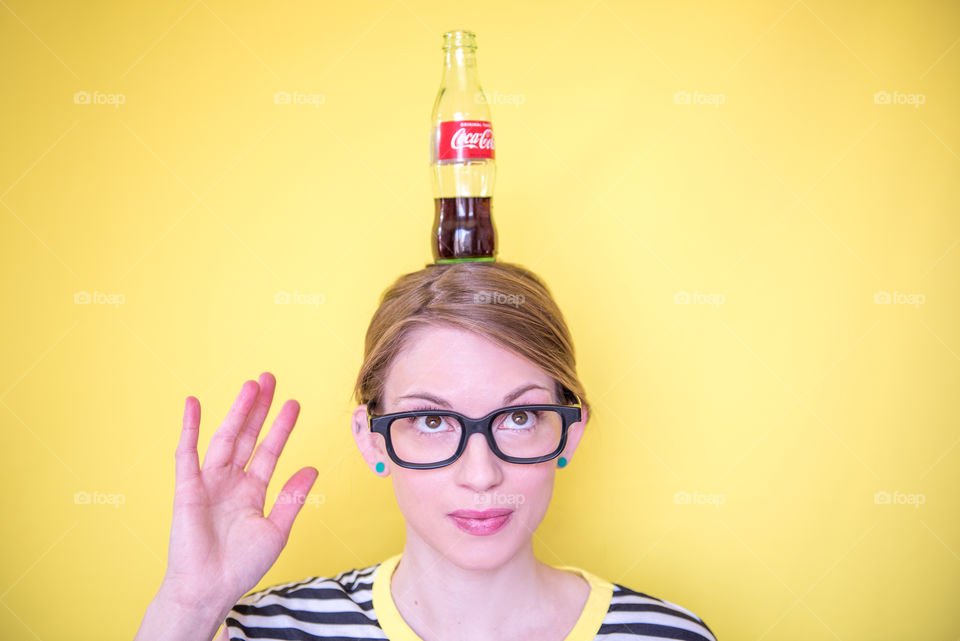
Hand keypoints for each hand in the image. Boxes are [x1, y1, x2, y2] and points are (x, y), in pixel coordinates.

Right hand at [160, 372, 317, 607]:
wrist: (210, 588)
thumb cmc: (241, 566)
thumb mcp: (276, 530)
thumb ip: (293, 498)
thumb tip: (312, 468)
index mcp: (252, 491)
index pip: (270, 450)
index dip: (281, 427)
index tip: (293, 403)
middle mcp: (231, 482)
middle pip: (247, 436)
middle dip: (259, 408)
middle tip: (269, 378)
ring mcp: (209, 482)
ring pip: (225, 438)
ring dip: (236, 411)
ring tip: (250, 385)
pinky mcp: (187, 488)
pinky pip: (187, 453)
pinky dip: (189, 428)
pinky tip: (193, 404)